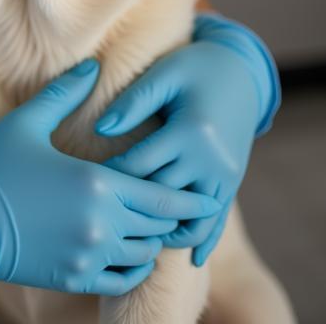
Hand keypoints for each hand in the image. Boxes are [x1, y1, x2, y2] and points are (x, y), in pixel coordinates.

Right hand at [0, 58, 222, 313]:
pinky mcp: (73, 276)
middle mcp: (100, 223)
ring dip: (151, 238)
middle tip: (182, 204)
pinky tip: (129, 250)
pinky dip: (133, 266)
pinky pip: (122, 280)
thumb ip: (64, 94)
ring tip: (151, 222)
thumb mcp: (25, 123)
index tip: (206, 193)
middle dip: (172, 215)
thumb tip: (93, 66)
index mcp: (95, 183)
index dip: (187, 196)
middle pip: (159, 225)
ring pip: (144, 254)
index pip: (161, 195)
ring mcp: (88, 254)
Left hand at [93, 16, 279, 267]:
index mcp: (190, 131)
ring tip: (135, 235)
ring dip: (166, 230)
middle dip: (131, 207)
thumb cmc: (193, 67)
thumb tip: (100, 128)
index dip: (109, 174)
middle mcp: (211, 159)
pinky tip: (190, 259)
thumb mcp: (164, 75)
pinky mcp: (232, 182)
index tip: (84, 181)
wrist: (241, 73)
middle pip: (164, 196)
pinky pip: (218, 220)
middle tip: (99, 217)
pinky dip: (203, 239)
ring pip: (193, 218)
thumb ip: (132, 101)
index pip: (141, 165)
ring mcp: (225, 175)